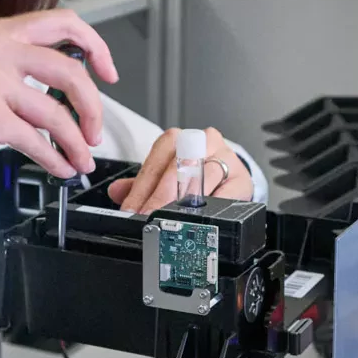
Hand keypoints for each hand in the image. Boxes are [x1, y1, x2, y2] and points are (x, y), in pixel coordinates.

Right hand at [0, 9, 116, 179]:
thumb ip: (6, 61)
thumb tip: (52, 81)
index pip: (62, 22)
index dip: (95, 46)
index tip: (108, 71)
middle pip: (71, 71)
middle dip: (93, 107)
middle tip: (95, 129)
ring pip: (58, 113)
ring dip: (76, 143)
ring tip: (80, 159)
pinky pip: (38, 142)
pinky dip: (55, 160)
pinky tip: (59, 169)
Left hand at [108, 127, 253, 212]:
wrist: (232, 177)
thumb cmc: (196, 174)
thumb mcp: (165, 176)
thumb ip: (140, 184)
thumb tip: (116, 192)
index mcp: (178, 139)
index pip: (155, 162)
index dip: (141, 189)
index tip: (131, 210)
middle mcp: (201, 141)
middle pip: (177, 169)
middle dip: (160, 198)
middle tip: (148, 217)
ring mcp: (224, 157)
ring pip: (202, 178)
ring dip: (184, 202)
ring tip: (171, 219)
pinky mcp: (241, 177)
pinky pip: (226, 193)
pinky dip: (212, 207)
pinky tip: (200, 218)